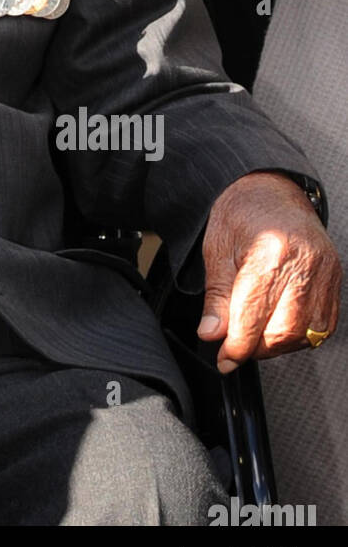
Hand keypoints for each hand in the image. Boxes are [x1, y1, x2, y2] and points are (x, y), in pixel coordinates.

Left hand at [199, 171, 340, 371]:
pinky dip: (299, 335)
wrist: (270, 188)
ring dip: (277, 345)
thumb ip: (216, 295)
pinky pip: (323, 325)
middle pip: (284, 330)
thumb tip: (212, 333)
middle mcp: (305, 263)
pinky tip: (278, 326)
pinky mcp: (335, 279)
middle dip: (256, 348)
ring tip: (254, 334)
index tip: (223, 358)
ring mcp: (326, 272)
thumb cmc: (242, 212)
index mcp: (271, 251)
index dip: (236, 345)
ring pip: (307, 333)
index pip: (254, 316)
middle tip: (234, 347)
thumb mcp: (217, 248)